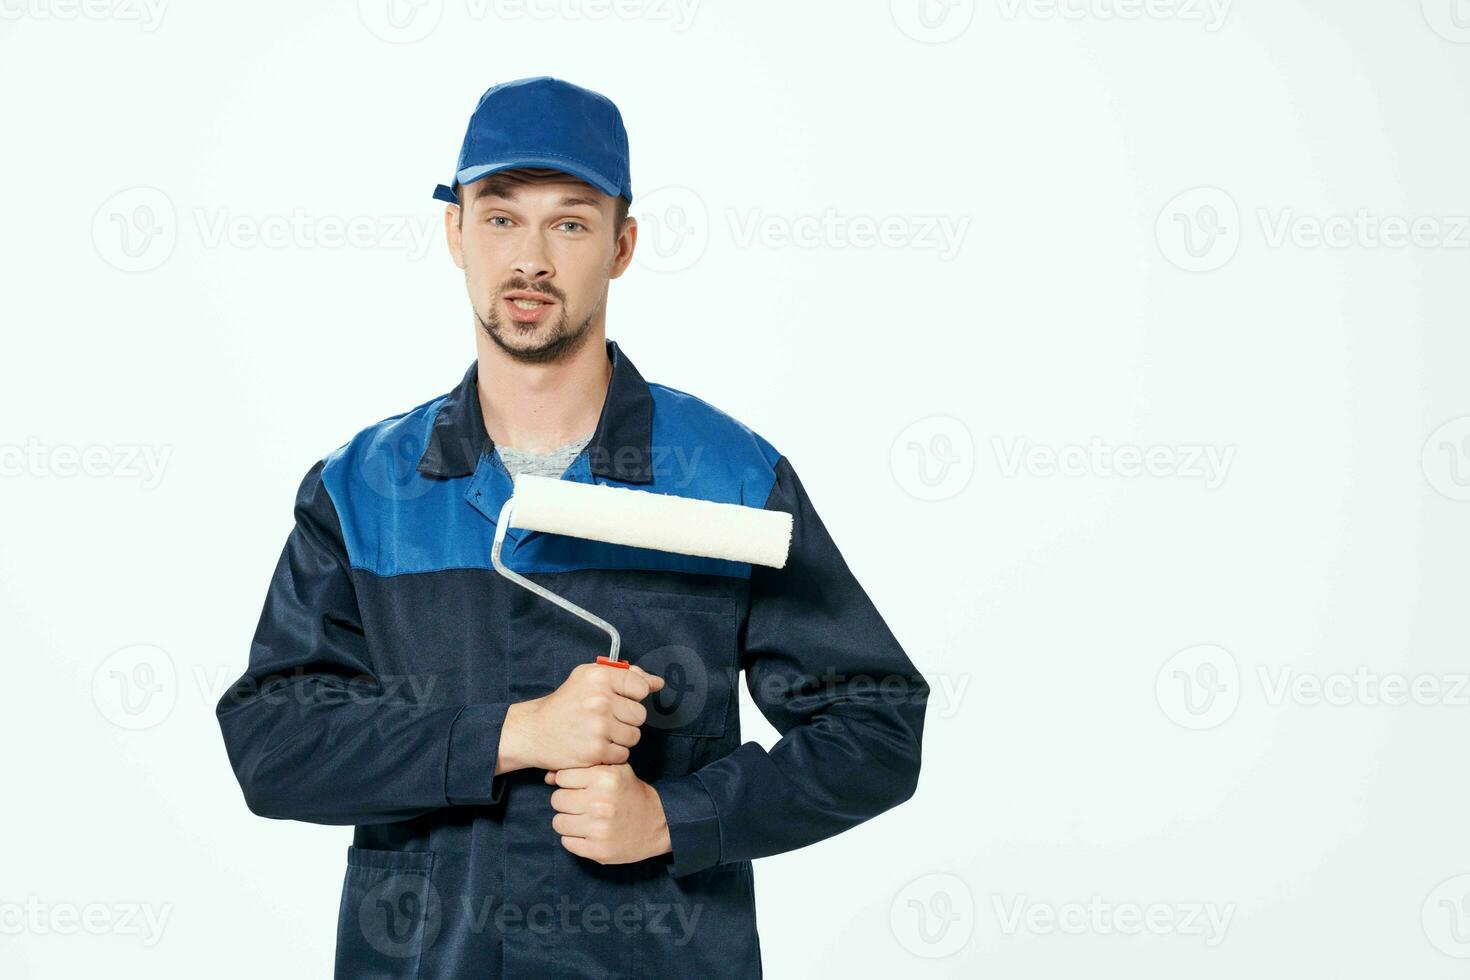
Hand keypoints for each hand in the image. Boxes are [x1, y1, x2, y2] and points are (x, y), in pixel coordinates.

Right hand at [498, 663, 664, 772]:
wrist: (535, 731)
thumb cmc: (566, 703)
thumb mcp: (589, 678)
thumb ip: (626, 676)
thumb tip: (657, 682)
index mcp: (599, 677)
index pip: (641, 687)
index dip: (633, 696)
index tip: (620, 700)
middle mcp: (600, 699)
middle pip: (640, 714)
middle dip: (627, 719)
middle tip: (606, 719)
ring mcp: (598, 726)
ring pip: (634, 736)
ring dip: (621, 738)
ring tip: (600, 733)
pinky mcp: (596, 750)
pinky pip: (623, 754)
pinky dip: (613, 754)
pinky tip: (596, 746)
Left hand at [545, 764, 671, 864]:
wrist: (658, 823)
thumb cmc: (630, 793)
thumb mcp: (615, 770)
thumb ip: (584, 767)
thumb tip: (548, 776)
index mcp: (605, 778)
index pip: (563, 777)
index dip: (569, 782)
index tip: (580, 787)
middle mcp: (601, 803)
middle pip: (557, 800)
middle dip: (567, 802)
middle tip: (581, 804)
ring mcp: (599, 829)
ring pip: (558, 822)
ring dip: (568, 821)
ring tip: (584, 819)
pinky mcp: (598, 850)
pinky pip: (566, 842)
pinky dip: (574, 838)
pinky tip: (589, 833)